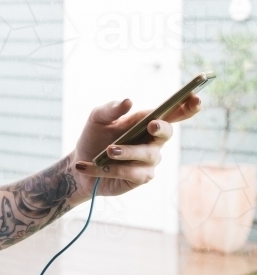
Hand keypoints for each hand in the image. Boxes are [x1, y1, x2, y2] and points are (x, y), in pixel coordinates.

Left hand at [70, 94, 201, 197]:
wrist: (80, 165)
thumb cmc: (93, 138)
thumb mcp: (97, 119)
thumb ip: (111, 109)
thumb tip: (129, 101)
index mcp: (146, 121)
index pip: (173, 112)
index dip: (187, 105)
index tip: (194, 97)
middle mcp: (153, 140)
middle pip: (167, 132)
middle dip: (162, 128)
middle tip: (151, 125)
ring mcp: (149, 160)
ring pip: (149, 155)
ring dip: (129, 151)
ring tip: (109, 150)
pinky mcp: (141, 177)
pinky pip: (135, 173)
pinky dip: (113, 169)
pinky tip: (95, 165)